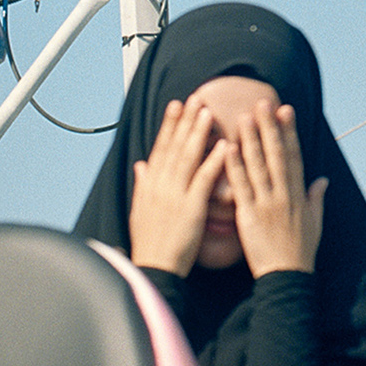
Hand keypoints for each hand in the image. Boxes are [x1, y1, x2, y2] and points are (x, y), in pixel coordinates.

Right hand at [129, 98, 227, 274]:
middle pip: (174, 146)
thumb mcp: (141, 209)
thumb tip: (141, 165)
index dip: (169, 125)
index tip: (176, 105)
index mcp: (151, 185)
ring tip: (207, 112)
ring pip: (187, 157)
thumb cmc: (152, 242)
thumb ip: (143, 184)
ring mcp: (175, 195)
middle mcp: (161, 185)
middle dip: (184, 121)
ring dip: (198, 133)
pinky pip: (204, 180)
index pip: (161, 148)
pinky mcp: (191, 207)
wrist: (154, 268)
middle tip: (194, 98)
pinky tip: (223, 145)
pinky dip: (213, 161)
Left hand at [226, 100, 327, 275]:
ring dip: (251, 139)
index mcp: (299, 194)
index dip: (289, 132)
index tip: (285, 111)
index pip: (294, 156)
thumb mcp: (315, 222)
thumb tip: (322, 180)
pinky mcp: (249, 215)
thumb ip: (316, 198)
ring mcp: (267, 203)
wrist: (287, 276)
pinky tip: (228, 148)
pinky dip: (234, 167)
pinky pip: (241, 187)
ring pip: (258, 165)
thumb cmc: (300, 251)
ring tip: (244, 116)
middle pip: (276, 154)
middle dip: (269, 127)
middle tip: (263, 103)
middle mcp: (284, 194)